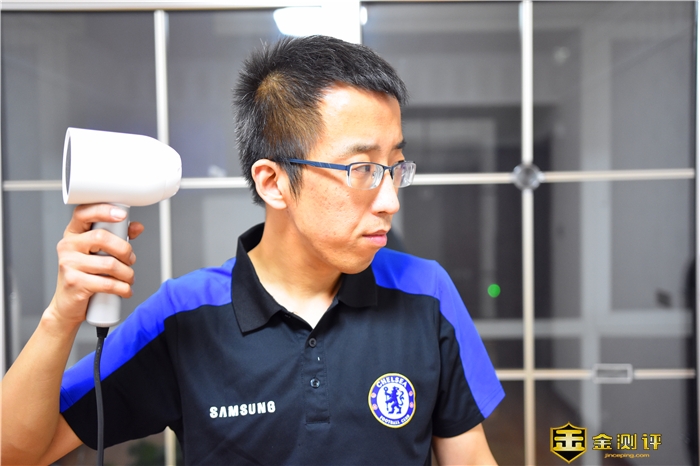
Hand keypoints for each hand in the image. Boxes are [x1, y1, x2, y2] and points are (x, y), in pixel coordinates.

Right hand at [47, 204, 144, 326]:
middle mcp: (67, 246)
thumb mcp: (99, 253)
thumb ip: (117, 237)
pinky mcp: (74, 282)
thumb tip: (137, 227)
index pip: (83, 213)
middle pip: (102, 238)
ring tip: (129, 278)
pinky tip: (126, 290)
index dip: (103, 211)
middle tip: (130, 260)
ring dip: (127, 273)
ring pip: (109, 264)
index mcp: (73, 234)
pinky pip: (107, 283)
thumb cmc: (85, 275)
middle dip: (125, 250)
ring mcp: (68, 264)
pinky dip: (123, 288)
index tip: (122, 215)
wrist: (68, 304)